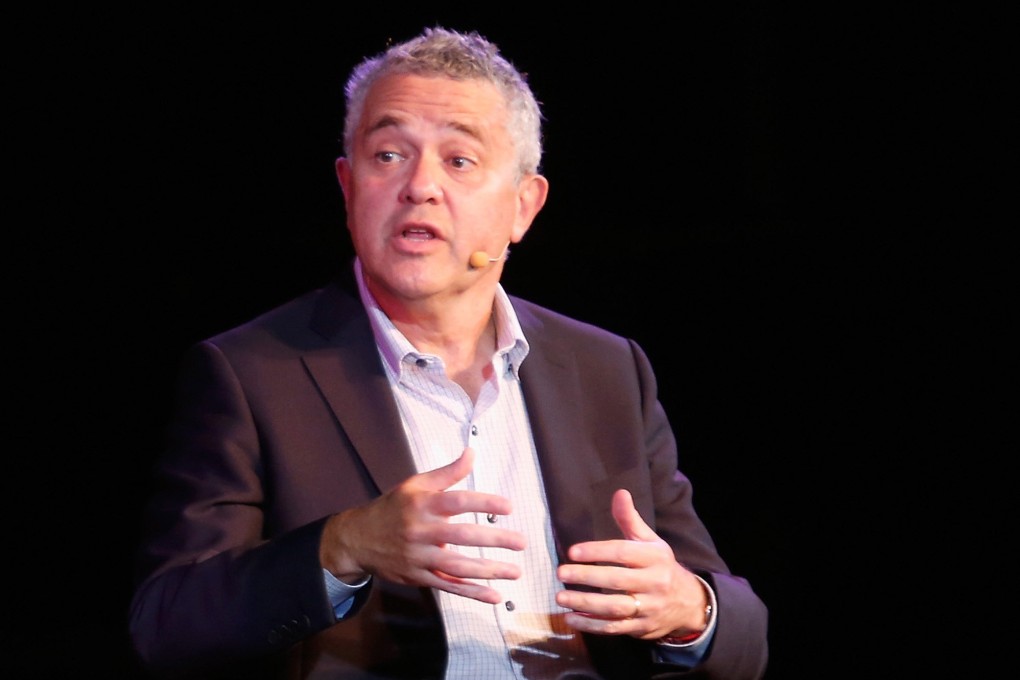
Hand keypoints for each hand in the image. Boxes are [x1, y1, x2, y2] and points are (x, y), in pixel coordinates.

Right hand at [320, 447, 524, 603]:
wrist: (357, 539)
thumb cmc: (393, 507)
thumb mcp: (415, 485)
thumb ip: (446, 473)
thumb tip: (472, 453)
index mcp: (421, 504)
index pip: (457, 501)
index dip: (484, 502)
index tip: (509, 506)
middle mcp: (420, 530)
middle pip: (461, 536)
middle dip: (493, 539)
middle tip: (522, 542)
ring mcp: (418, 557)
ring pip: (456, 566)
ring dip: (488, 570)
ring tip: (515, 571)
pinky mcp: (418, 577)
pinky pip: (448, 586)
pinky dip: (472, 593)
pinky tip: (495, 595)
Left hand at [555, 489, 708, 639]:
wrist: (688, 603)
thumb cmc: (660, 565)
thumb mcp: (650, 541)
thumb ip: (630, 519)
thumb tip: (619, 492)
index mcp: (654, 557)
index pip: (622, 553)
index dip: (596, 552)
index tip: (572, 552)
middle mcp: (654, 583)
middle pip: (617, 580)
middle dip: (587, 577)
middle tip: (560, 573)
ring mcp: (648, 607)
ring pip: (614, 607)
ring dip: (585, 603)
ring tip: (561, 597)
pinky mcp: (641, 627)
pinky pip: (614, 627)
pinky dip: (592, 625)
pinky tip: (571, 619)